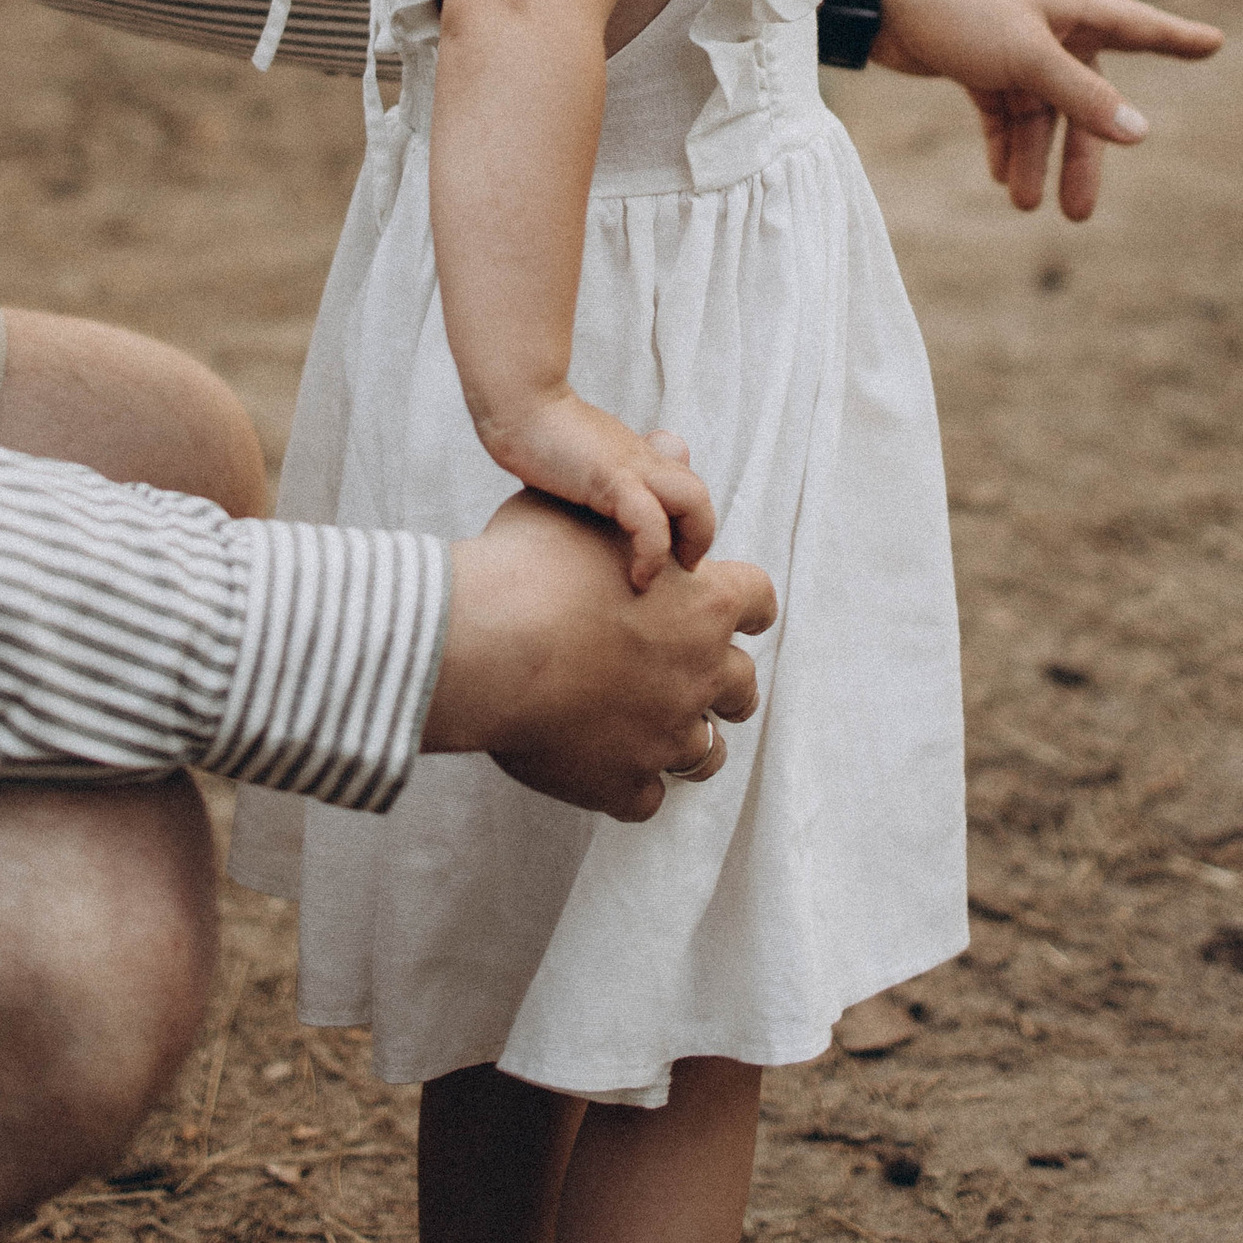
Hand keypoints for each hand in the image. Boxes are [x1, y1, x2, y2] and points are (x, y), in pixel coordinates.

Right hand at [424, 495, 774, 819]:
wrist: (483, 645)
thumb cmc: (526, 566)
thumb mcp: (581, 508)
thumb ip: (636, 487)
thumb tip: (675, 442)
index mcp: (705, 601)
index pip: (759, 603)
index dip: (739, 609)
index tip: (717, 614)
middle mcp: (701, 670)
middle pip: (741, 687)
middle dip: (715, 683)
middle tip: (673, 676)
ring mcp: (668, 734)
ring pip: (703, 752)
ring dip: (681, 741)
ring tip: (643, 731)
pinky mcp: (626, 784)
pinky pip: (648, 800)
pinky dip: (629, 787)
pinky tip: (602, 771)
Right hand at [481, 390, 715, 586]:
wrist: (515, 404)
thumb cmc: (532, 436)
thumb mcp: (572, 462)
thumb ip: (591, 479)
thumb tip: (584, 506)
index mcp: (633, 456)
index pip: (681, 484)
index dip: (685, 521)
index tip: (671, 557)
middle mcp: (640, 458)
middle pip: (697, 493)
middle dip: (700, 535)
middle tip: (684, 569)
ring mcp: (629, 466)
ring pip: (692, 499)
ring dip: (692, 542)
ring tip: (667, 573)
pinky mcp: (610, 477)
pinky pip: (650, 519)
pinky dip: (653, 553)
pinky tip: (638, 579)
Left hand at [866, 0, 1221, 221]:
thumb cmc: (960, 9)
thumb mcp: (1027, 57)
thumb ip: (1082, 96)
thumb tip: (1139, 133)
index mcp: (1072, 9)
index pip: (1139, 28)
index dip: (1177, 38)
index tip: (1215, 43)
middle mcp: (1049, 27)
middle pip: (1083, 98)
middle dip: (1080, 154)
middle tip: (1078, 214)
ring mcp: (1012, 47)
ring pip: (1038, 113)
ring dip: (1033, 158)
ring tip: (1024, 205)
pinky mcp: (976, 63)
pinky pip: (1003, 112)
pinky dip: (1005, 144)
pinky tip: (1002, 178)